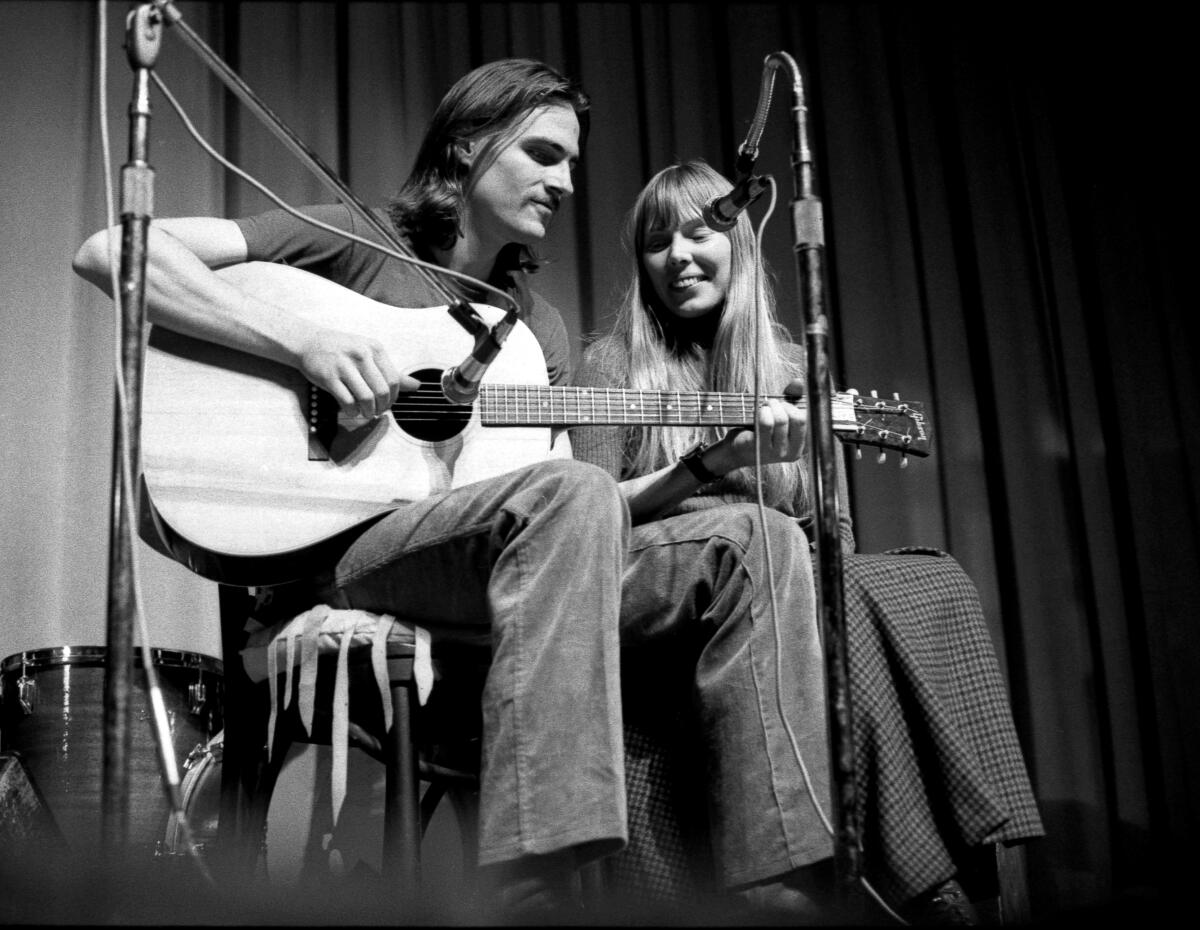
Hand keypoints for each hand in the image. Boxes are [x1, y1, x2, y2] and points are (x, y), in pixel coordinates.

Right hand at [295, 328, 418, 418]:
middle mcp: (361, 355)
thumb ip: (391, 371)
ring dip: (368, 412)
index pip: (394, 380)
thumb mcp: (369, 354)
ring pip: (366, 398)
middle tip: (377, 412)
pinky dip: (352, 411)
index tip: (388, 404)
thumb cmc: (342, 350)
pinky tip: (352, 410)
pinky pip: (347, 401)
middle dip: (382, 407)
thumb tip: (416, 386)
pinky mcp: (329, 377)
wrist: (309, 342)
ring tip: (366, 413)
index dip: (394, 398)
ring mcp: (344, 365)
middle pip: (382, 391)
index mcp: (374, 348)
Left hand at [717, 378, 806, 468]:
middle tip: (774, 403)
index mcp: (804, 445)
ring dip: (772, 406)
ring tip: (765, 406)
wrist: (739, 449)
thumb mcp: (782, 412)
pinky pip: (766, 423)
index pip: (811, 420)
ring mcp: (777, 453)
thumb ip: (793, 396)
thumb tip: (799, 382)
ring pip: (781, 420)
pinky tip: (760, 412)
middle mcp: (793, 453)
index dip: (800, 406)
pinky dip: (763, 411)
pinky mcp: (760, 449)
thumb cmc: (764, 429)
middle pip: (799, 419)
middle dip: (785, 405)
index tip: (787, 404)